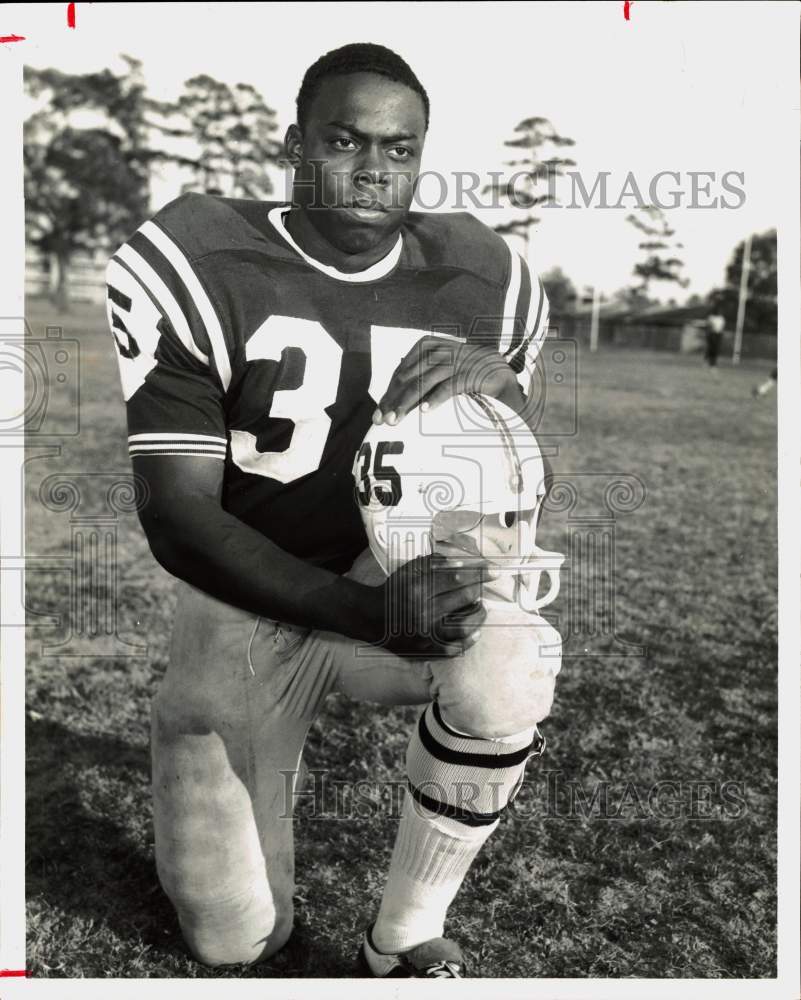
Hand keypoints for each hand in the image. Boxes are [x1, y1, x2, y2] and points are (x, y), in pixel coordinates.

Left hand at [372, 337, 522, 425]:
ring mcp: (453, 361)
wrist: (496, 369)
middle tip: (383, 422)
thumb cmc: (461, 372)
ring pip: (422, 383)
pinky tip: (424, 411)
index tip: (377, 415)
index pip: (400, 372)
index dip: (387, 394)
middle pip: (407, 378)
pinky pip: (447, 387)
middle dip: (393, 401)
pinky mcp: (468, 373)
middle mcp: (437, 350)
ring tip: (396, 420)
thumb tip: (389, 399)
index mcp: (426, 345)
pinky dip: (434, 399)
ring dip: (407, 403)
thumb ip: (416, 376)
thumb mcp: (437, 367)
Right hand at [376, 553, 492, 656]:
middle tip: (483, 588)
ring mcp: (425, 634)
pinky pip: (453, 649)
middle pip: (463, 599)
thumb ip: (433, 564)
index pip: (457, 578)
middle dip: (479, 590)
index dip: (479, 573)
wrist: (372, 618)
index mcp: (418, 589)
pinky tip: (475, 632)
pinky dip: (468, 641)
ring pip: (463, 626)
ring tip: (480, 608)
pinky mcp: (425, 650)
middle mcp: (423, 612)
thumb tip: (461, 563)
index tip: (494, 571)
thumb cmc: (393, 591)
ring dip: (478, 616)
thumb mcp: (409, 571)